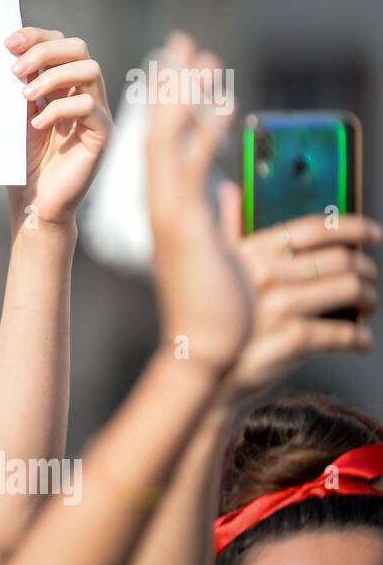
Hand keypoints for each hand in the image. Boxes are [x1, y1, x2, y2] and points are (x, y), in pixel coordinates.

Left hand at [5, 27, 112, 227]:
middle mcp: (83, 93)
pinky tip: (37, 124)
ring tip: (25, 97)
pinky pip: (90, 108)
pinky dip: (60, 110)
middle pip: (78, 48)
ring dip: (54, 77)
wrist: (33, 201)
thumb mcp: (14, 117)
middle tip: (15, 70)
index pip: (59, 43)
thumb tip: (3, 52)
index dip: (36, 37)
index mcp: (62, 84)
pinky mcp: (101, 135)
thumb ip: (15, 87)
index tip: (7, 43)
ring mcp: (96, 113)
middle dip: (45, 51)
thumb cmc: (22, 160)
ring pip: (90, 71)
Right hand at [147, 53, 251, 373]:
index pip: (164, 142)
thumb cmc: (215, 309)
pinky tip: (224, 102)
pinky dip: (206, 132)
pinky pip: (191, 167)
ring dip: (184, 95)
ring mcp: (168, 212)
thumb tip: (231, 195)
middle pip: (160, 129)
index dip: (171, 100)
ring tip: (200, 54)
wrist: (202, 349)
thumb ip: (220, 218)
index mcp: (171, 207)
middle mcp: (163, 203)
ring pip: (168, 139)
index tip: (180, 65)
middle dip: (172, 83)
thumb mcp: (217, 251)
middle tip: (183, 40)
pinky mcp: (181, 223)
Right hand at [217, 185, 377, 400]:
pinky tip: (360, 341)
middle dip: (366, 269)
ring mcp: (279, 308)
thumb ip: (226, 228)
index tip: (371, 232)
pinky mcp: (291, 340)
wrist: (199, 374)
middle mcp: (264, 277)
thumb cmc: (207, 322)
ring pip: (350, 289)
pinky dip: (360, 339)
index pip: (313, 229)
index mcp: (249, 254)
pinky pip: (344, 334)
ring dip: (369, 298)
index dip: (352, 227)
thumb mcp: (209, 267)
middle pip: (340, 259)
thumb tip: (228, 191)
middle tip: (369, 278)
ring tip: (367, 304)